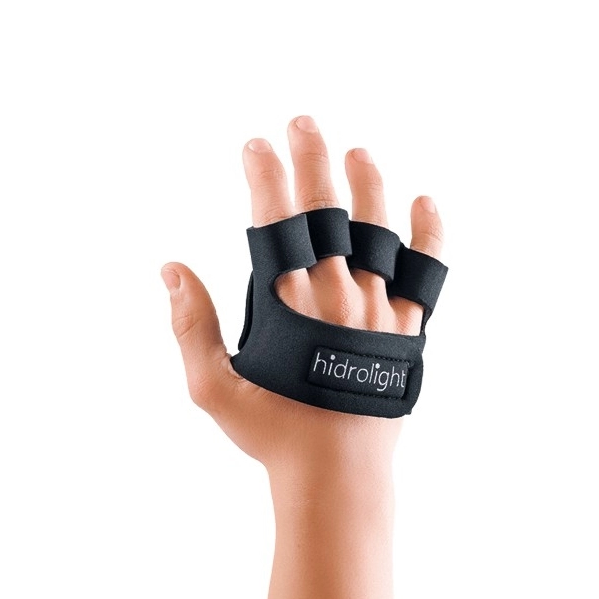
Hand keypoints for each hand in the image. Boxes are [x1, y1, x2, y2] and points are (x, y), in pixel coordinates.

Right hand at [160, 115, 443, 477]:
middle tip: (303, 122)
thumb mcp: (214, 388)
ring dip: (368, 185)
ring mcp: (379, 310)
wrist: (338, 476)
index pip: (274, 222)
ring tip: (358, 152)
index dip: (264, 177)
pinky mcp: (409, 330)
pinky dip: (428, 236)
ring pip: (376, 232)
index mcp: (287, 304)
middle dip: (312, 160)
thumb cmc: (273, 435)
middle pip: (326, 211)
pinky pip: (426, 274)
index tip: (254, 144)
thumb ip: (191, 326)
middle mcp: (337, 295)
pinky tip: (426, 203)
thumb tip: (171, 270)